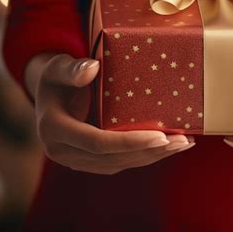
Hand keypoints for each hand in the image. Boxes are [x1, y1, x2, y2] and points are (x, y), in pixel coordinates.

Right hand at [32, 53, 195, 174]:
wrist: (49, 94)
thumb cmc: (57, 77)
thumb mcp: (58, 67)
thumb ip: (72, 69)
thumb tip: (93, 68)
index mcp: (54, 128)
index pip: (97, 142)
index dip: (129, 142)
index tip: (160, 136)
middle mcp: (63, 151)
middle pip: (112, 159)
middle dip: (150, 151)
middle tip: (182, 141)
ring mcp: (75, 159)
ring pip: (119, 164)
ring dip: (153, 156)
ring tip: (183, 144)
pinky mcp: (89, 160)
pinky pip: (119, 162)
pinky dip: (144, 156)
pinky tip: (168, 147)